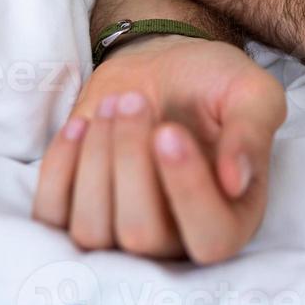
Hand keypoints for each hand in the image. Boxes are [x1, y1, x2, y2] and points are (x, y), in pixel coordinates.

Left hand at [33, 35, 286, 263]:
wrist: (163, 64)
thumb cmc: (214, 82)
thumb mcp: (252, 93)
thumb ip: (251, 133)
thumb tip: (234, 181)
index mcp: (233, 218)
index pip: (211, 240)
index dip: (186, 191)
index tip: (169, 131)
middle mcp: (178, 238)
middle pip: (141, 235)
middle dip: (130, 161)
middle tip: (135, 102)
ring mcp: (121, 231)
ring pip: (93, 230)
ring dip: (97, 158)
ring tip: (116, 105)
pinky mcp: (77, 211)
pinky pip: (52, 215)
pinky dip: (60, 166)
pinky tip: (83, 124)